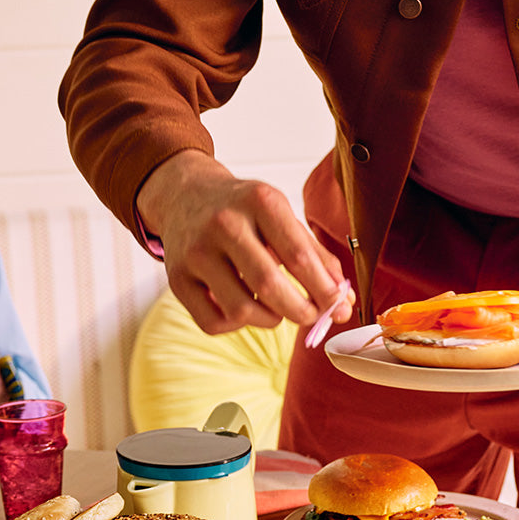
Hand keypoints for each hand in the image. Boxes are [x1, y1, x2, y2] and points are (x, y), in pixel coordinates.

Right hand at [136, 150, 354, 333]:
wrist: (187, 195)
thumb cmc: (243, 210)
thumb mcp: (281, 216)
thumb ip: (315, 257)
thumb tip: (342, 303)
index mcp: (259, 201)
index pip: (299, 256)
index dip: (325, 289)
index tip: (337, 305)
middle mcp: (224, 223)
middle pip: (270, 286)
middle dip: (301, 311)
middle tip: (312, 315)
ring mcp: (196, 251)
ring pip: (241, 310)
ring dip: (269, 319)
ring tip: (275, 306)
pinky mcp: (177, 277)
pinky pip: (213, 322)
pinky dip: (236, 325)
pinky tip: (243, 305)